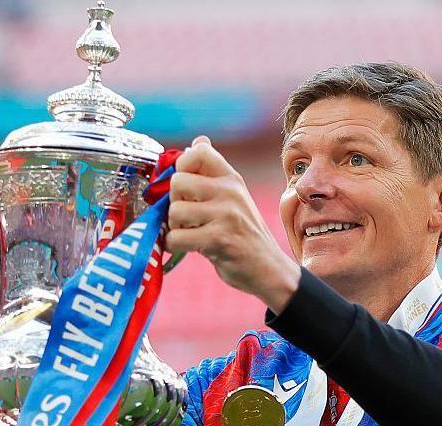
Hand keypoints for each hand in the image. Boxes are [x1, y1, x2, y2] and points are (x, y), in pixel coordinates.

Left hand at [166, 136, 300, 313]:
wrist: (267, 268)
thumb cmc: (244, 233)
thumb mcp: (234, 196)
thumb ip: (212, 172)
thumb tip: (197, 141)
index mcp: (231, 178)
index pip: (198, 151)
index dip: (182, 167)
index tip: (187, 188)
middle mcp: (230, 191)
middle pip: (177, 182)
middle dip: (174, 202)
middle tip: (187, 216)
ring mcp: (226, 215)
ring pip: (174, 211)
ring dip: (175, 227)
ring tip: (190, 232)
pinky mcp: (218, 239)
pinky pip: (177, 237)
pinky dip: (175, 246)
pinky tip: (187, 247)